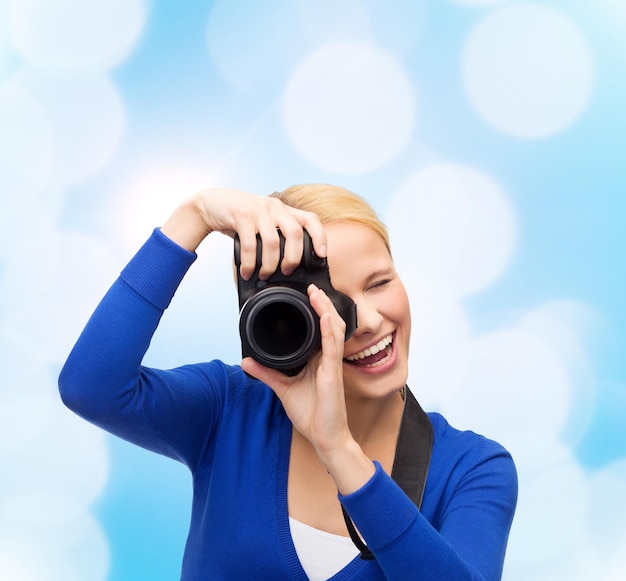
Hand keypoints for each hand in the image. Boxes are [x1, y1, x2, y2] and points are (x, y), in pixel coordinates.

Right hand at [160, 188, 326, 279]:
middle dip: (293, 258)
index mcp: (283, 209)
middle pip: (295, 234)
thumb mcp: (263, 220)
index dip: (320, 237)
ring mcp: (258, 210)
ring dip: (269, 264)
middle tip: (286, 272)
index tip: (322, 255)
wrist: (210, 204)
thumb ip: (276, 233)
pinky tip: (247, 272)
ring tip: (264, 275)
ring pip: (273, 242)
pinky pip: (250, 245)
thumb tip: (290, 262)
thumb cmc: (239, 217)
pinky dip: (250, 263)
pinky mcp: (242, 216)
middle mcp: (274, 207)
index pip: (310, 219)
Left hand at [243, 284, 349, 449]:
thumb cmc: (312, 414)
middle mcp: (327, 358)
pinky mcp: (333, 373)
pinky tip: (325, 317)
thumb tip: (246, 362)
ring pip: (333, 329)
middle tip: (313, 287)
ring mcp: (332, 364)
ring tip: (317, 294)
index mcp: (318, 360)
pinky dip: (329, 330)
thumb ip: (266, 373)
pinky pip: (332, 347)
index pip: (320, 329)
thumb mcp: (282, 389)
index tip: (308, 295)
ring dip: (325, 310)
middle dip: (322, 304)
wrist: (325, 437)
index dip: (317, 311)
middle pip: (329, 324)